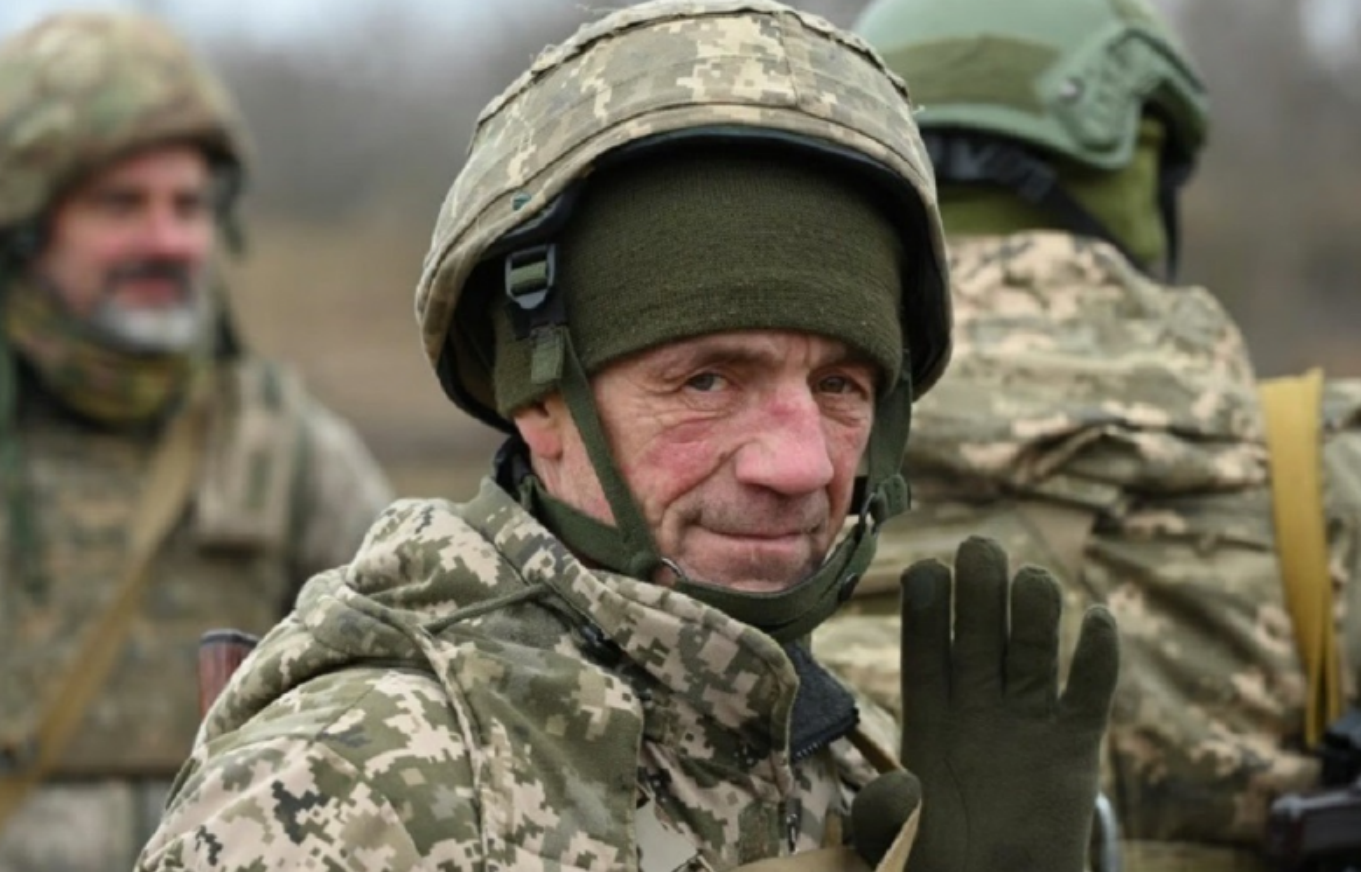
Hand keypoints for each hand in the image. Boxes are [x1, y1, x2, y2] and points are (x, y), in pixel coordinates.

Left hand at [897, 536, 1117, 871]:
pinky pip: (1090, 691)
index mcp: (928, 717)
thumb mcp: (901, 846)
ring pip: (1033, 649)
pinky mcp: (1075, 743)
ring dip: (1034, 612)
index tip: (924, 574)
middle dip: (979, 592)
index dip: (924, 615)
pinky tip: (1096, 619)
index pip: (924, 654)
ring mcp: (1028, 717)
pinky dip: (1098, 657)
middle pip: (980, 635)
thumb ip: (887, 821)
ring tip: (1031, 580)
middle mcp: (978, 703)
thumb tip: (894, 791)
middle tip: (980, 549)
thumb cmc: (939, 858)